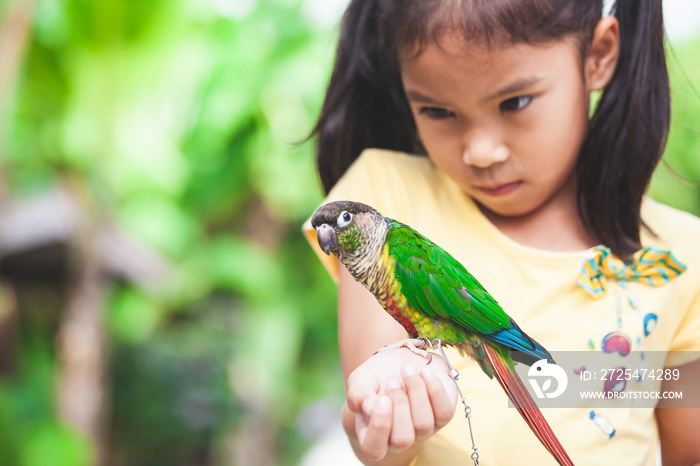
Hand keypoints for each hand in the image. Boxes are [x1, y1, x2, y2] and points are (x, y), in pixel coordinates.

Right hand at [343, 347, 457, 463]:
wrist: (401, 360)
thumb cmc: (377, 376)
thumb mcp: (360, 380)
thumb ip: (357, 394)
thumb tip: (367, 405)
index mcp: (371, 435)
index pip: (374, 449)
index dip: (379, 427)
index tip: (382, 398)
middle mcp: (398, 440)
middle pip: (402, 438)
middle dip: (399, 404)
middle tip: (393, 381)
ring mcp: (422, 432)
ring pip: (423, 424)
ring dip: (415, 391)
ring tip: (406, 370)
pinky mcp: (441, 418)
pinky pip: (443, 412)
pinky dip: (434, 389)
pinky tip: (424, 372)